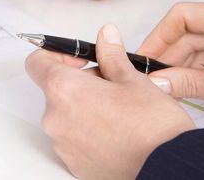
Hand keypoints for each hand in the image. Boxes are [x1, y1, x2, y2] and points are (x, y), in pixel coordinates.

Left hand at [25, 24, 194, 178]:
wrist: (166, 167)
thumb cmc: (152, 126)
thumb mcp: (132, 79)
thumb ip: (111, 55)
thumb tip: (105, 37)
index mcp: (64, 90)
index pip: (37, 62)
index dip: (56, 55)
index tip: (79, 58)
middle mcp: (56, 119)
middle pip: (56, 90)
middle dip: (80, 83)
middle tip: (112, 85)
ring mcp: (62, 145)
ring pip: (66, 115)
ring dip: (85, 108)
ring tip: (118, 111)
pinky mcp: (74, 164)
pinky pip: (74, 140)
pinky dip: (89, 132)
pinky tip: (116, 132)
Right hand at [138, 2, 203, 134]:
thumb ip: (191, 84)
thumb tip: (156, 80)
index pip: (185, 16)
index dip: (159, 36)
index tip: (143, 58)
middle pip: (189, 29)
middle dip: (170, 55)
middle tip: (153, 78)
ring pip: (198, 41)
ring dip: (183, 63)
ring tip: (173, 86)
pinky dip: (197, 66)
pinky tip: (190, 82)